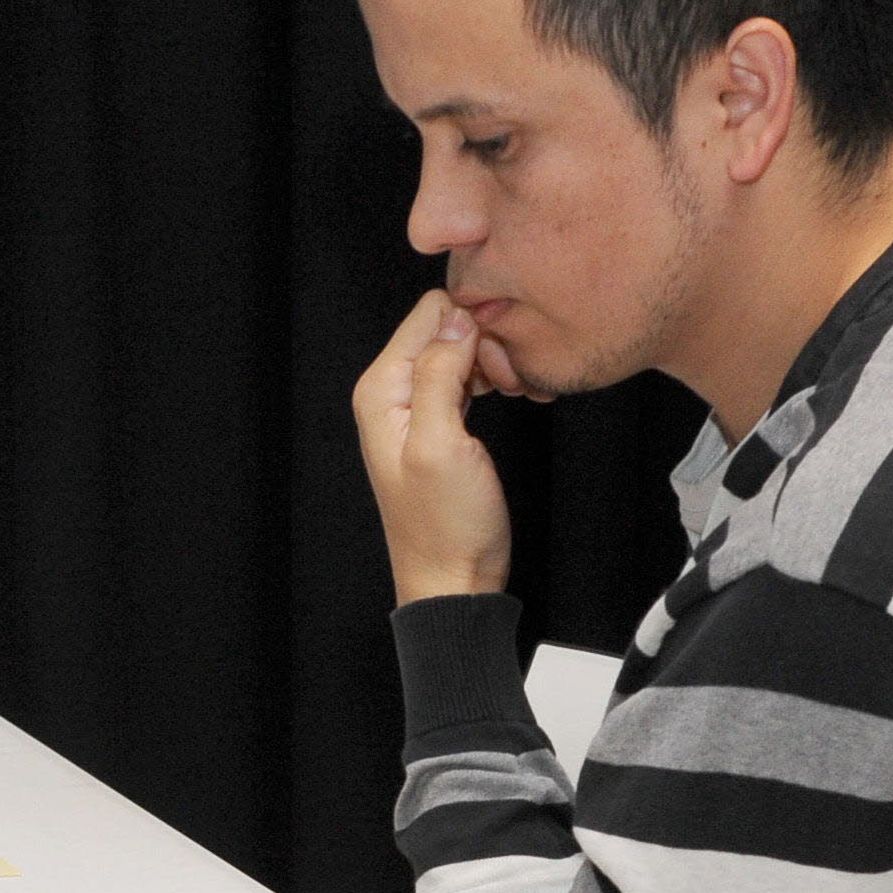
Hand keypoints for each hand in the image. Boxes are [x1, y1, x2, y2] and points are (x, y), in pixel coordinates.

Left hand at [351, 288, 513, 604]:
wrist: (453, 580)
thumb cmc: (447, 526)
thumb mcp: (442, 444)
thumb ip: (440, 374)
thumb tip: (456, 319)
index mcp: (381, 389)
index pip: (430, 312)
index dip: (472, 327)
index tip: (495, 366)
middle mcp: (391, 392)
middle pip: (446, 327)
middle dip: (485, 346)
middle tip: (507, 386)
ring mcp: (413, 406)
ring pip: (461, 350)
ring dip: (493, 364)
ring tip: (511, 395)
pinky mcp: (438, 421)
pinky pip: (466, 376)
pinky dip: (492, 381)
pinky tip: (509, 399)